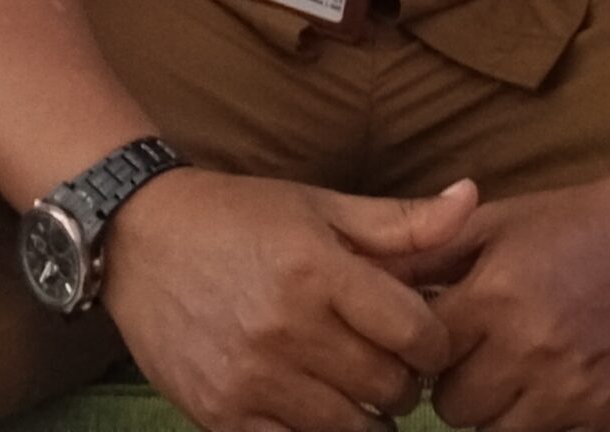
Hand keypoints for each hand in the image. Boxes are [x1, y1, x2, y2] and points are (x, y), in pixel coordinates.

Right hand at [101, 166, 479, 431]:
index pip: (416, 333)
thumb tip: (471, 199)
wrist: (138, 237)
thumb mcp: (320, 205)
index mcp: (318, 270)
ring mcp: (250, 378)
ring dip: (366, 418)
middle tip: (390, 366)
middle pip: (388, 388)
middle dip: (403, 381)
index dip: (435, 342)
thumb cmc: (238, 216)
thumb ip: (400, 222)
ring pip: (350, 431)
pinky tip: (315, 411)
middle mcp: (286, 328)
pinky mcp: (219, 415)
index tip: (425, 338)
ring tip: (356, 391)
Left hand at [363, 167, 609, 431]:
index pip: (423, 356)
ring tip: (518, 374)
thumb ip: (430, 253)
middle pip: (455, 408)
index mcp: (496, 297)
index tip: (442, 337)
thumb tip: (366, 276)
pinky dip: (547, 423)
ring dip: (500, 411)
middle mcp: (532, 351)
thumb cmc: (576, 221)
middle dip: (459, 385)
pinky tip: (557, 388)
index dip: (426, 349)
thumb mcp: (499, 222)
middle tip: (482, 358)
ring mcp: (575, 393)